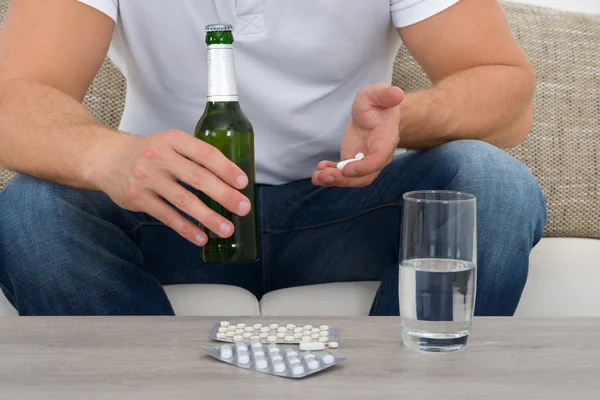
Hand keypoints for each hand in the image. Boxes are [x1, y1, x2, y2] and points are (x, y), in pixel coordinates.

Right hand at [89, 130, 250, 245]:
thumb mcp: (170, 143)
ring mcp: (147, 178)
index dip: (226, 168)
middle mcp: (159, 157)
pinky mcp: (138, 198)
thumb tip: (230, 181)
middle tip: (243, 207)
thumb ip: (194, 157)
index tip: (243, 182)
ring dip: (209, 217)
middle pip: (198, 178)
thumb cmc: (148, 153)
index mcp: (173, 140)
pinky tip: (201, 237)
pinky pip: (167, 216)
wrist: (106, 158)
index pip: (205, 153)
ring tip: (227, 229)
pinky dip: (186, 228)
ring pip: (184, 201)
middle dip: (224, 195)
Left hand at [312, 83, 403, 186]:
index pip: (378, 159)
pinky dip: (331, 174)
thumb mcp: (378, 94)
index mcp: (386, 140)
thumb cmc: (378, 103)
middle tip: (325, 176)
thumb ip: (385, 94)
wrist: (376, 113)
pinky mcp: (353, 162)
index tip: (346, 169)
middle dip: (345, 180)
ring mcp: (365, 162)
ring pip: (353, 179)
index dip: (363, 167)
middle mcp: (378, 157)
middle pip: (365, 176)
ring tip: (317, 177)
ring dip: (335, 180)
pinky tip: (319, 171)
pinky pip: (343, 174)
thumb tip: (396, 93)